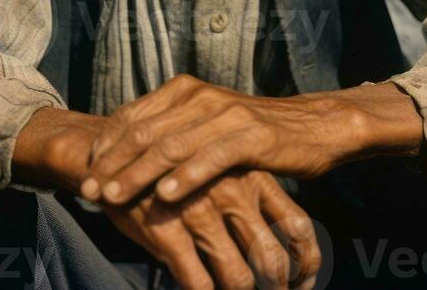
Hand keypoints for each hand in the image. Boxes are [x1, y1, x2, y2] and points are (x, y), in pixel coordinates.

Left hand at [79, 74, 421, 205]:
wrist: (316, 126)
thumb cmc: (257, 131)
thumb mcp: (210, 124)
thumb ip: (174, 131)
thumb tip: (130, 152)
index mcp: (188, 90)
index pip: (136, 115)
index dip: (107, 143)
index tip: (84, 169)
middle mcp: (203, 96)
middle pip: (147, 131)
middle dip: (112, 162)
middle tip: (87, 188)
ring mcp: (227, 115)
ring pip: (172, 146)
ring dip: (138, 173)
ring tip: (112, 196)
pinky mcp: (252, 136)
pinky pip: (211, 158)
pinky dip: (185, 177)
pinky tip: (165, 195)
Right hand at [102, 167, 320, 289]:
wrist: (119, 150)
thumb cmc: (181, 164)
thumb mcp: (223, 166)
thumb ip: (252, 192)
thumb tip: (282, 237)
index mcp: (254, 175)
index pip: (297, 226)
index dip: (307, 263)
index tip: (304, 284)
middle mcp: (233, 193)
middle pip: (272, 259)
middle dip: (277, 289)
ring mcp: (201, 213)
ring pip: (238, 276)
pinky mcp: (168, 230)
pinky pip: (198, 282)